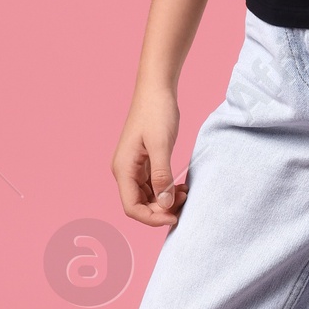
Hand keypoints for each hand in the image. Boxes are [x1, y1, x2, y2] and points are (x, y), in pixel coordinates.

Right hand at [112, 86, 187, 228]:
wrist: (156, 90)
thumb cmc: (156, 112)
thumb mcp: (161, 145)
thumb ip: (162, 176)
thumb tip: (164, 204)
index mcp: (123, 169)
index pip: (132, 207)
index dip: (152, 218)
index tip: (174, 217)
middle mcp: (124, 171)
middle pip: (139, 205)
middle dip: (161, 209)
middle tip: (184, 201)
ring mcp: (134, 167)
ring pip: (148, 197)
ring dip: (165, 200)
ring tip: (185, 192)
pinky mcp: (144, 162)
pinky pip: (153, 185)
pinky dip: (167, 190)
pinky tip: (181, 187)